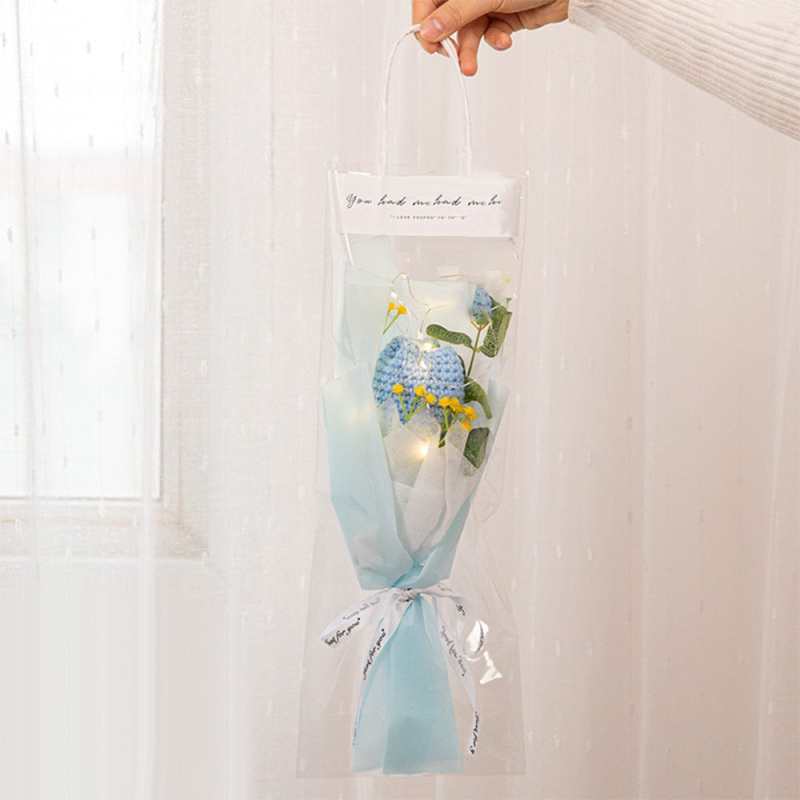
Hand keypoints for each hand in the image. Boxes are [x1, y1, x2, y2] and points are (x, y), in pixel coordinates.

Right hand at [412, 0, 568, 75]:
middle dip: (451, 42)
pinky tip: (503, 39)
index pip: (428, 1)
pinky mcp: (501, 17)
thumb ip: (455, 14)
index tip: (429, 43)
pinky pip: (488, 35)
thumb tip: (428, 30)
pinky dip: (495, 41)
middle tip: (451, 58)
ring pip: (468, 32)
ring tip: (471, 67)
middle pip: (446, 20)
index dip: (424, 23)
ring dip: (471, 50)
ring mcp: (485, 3)